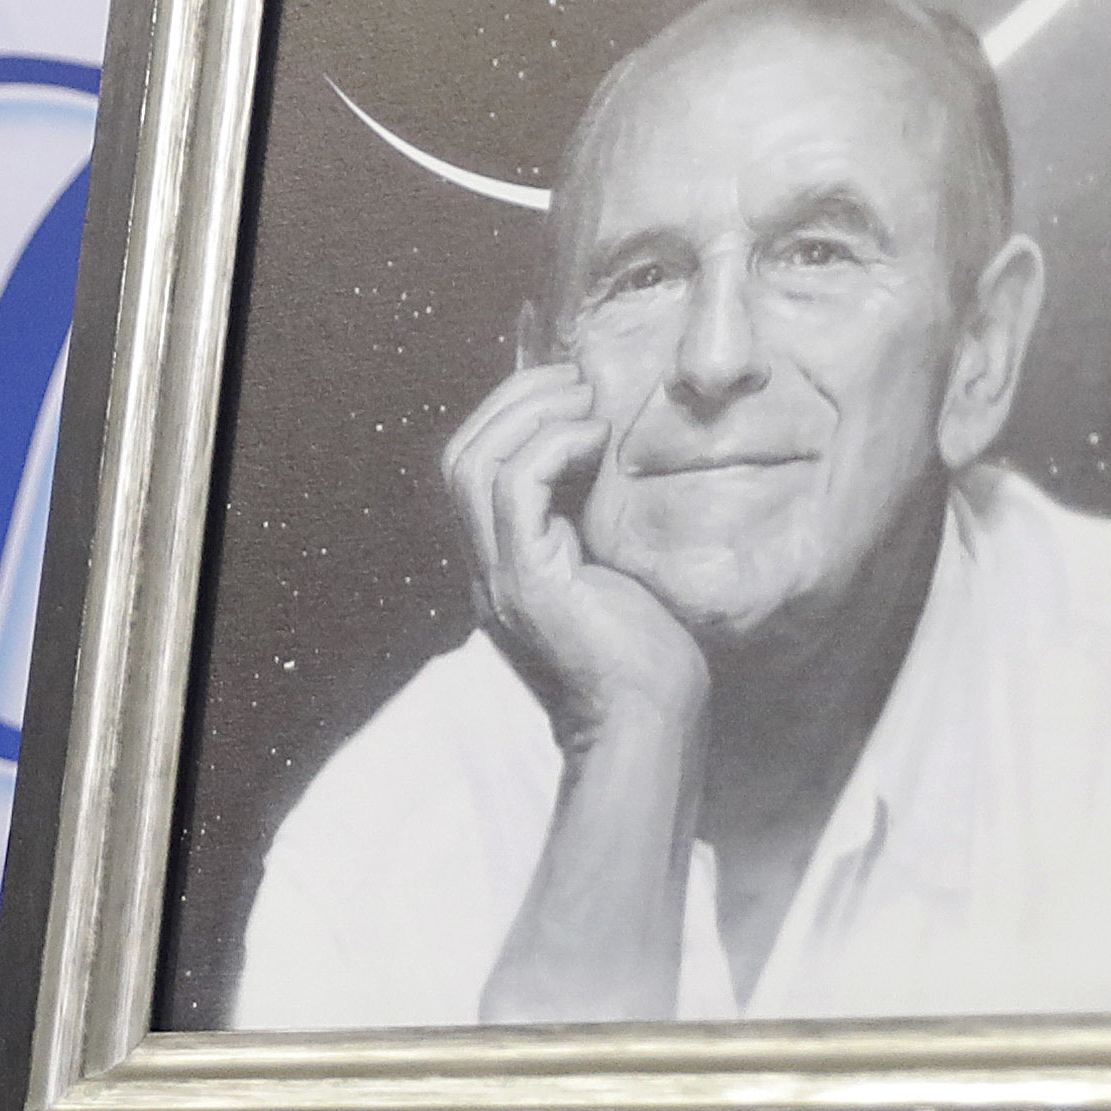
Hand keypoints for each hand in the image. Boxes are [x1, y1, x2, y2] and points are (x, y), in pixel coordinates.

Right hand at [441, 361, 708, 757]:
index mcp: (501, 565)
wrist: (649, 730)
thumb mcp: (612, 575)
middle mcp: (486, 570)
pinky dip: (551, 447)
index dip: (510, 416)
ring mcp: (500, 578)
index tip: (570, 391)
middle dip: (513, 401)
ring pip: (474, 465)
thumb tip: (613, 461)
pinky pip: (516, 490)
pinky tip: (596, 438)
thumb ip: (593, 529)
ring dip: (529, 414)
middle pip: (460, 457)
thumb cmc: (649, 660)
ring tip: (584, 399)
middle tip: (575, 380)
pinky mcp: (528, 584)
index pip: (472, 469)